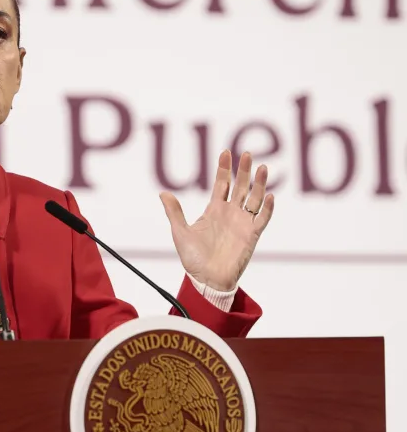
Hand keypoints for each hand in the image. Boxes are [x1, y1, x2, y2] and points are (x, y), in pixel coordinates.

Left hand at [159, 150, 274, 291]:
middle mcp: (230, 213)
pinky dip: (267, 208)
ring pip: (254, 198)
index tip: (225, 152)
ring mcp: (242, 223)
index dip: (224, 169)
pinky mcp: (252, 235)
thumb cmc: (193, 258)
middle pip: (240, 187)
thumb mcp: (180, 232)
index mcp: (214, 210)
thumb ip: (174, 212)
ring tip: (261, 167)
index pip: (221, 184)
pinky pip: (262, 219)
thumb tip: (163, 193)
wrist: (206, 279)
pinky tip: (269, 196)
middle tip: (246, 153)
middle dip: (243, 170)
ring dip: (259, 184)